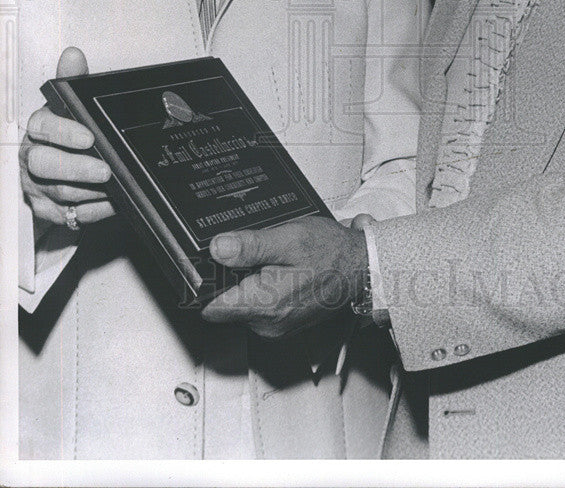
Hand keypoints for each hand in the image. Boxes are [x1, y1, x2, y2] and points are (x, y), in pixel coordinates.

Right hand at [19, 47, 113, 228]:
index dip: (64, 134)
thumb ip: (72, 80)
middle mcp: (32, 158)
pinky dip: (95, 210)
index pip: (42, 129)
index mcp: (38, 129)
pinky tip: (113, 201)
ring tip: (116, 184)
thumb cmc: (67, 130)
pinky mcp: (49, 211)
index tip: (88, 137)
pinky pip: (72, 216)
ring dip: (91, 191)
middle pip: (45, 165)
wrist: (58, 165)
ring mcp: (38, 187)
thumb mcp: (70, 103)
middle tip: (105, 170)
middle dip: (78, 169)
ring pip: (61, 193)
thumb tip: (73, 55)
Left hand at [201, 217, 368, 338]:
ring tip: (265, 260)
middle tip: (246, 254)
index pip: (210, 307)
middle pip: (223, 305)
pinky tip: (275, 271)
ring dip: (245, 283)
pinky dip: (260, 290)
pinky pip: (256, 309)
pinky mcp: (281, 324)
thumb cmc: (332, 254)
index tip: (205, 267)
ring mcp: (274, 327)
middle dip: (227, 280)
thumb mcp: (290, 238)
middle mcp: (266, 324)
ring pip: (240, 306)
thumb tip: (217, 248)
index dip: (203, 285)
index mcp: (265, 303)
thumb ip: (251, 245)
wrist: (361, 269)